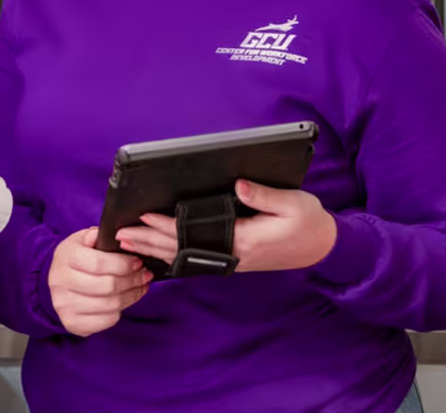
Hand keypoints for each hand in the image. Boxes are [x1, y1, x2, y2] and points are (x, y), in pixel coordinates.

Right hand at [47, 227, 150, 336]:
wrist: (56, 282)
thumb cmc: (75, 259)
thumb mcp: (81, 240)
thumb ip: (96, 236)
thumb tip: (115, 236)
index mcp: (65, 257)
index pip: (99, 263)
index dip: (123, 264)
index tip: (138, 262)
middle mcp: (60, 282)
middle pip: (107, 286)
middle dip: (132, 280)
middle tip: (145, 275)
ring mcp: (64, 305)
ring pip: (110, 305)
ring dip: (131, 296)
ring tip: (140, 287)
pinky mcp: (72, 323)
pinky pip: (106, 321)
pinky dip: (120, 311)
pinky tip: (125, 300)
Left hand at [120, 179, 337, 274]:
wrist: (323, 249)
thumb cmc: (308, 222)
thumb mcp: (292, 203)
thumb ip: (264, 195)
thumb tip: (238, 184)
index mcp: (245, 239)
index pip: (197, 233)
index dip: (168, 226)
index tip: (144, 217)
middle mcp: (234, 254)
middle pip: (184, 249)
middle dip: (150, 242)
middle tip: (122, 235)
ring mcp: (233, 259)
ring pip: (187, 257)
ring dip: (156, 251)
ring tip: (130, 244)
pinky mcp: (235, 259)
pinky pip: (198, 259)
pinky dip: (174, 256)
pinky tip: (159, 253)